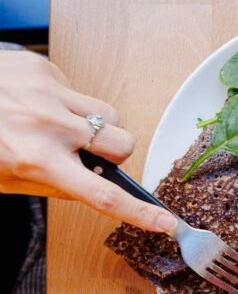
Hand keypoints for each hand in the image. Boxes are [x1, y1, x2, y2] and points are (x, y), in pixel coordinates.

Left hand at [0, 50, 175, 231]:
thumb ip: (51, 185)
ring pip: (111, 116)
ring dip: (98, 127)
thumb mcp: (4, 178)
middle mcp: (46, 127)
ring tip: (65, 127)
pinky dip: (66, 102)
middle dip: (117, 154)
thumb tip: (92, 186)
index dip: (139, 212)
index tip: (166, 223)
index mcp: (35, 161)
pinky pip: (79, 92)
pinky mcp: (44, 70)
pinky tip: (35, 103)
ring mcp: (48, 94)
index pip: (101, 194)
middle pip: (124, 145)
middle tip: (91, 155)